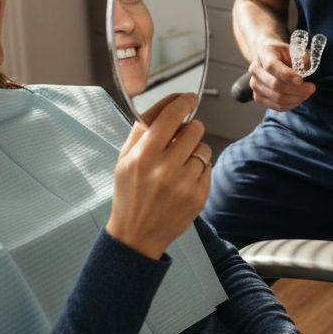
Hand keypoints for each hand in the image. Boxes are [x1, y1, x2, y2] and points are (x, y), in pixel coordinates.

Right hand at [106, 93, 211, 258]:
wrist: (136, 235)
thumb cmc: (129, 194)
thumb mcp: (124, 159)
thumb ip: (142, 130)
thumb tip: (166, 103)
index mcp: (143, 157)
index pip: (171, 116)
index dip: (183, 102)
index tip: (189, 98)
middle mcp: (165, 169)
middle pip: (194, 129)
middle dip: (189, 129)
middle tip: (179, 140)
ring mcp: (185, 184)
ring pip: (204, 148)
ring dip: (194, 151)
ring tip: (178, 165)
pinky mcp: (199, 196)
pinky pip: (208, 167)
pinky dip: (199, 169)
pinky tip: (183, 181)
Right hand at [248, 40, 315, 111]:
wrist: (268, 59)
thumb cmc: (282, 55)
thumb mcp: (292, 50)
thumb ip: (301, 57)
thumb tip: (307, 66)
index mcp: (264, 54)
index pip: (271, 66)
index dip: (287, 75)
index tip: (301, 80)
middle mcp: (255, 70)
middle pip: (275, 85)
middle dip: (296, 89)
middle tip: (311, 88)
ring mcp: (255, 85)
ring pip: (277, 98)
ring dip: (296, 98)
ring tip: (307, 93)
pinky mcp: (258, 97)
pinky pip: (277, 106)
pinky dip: (291, 104)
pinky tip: (299, 98)